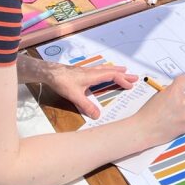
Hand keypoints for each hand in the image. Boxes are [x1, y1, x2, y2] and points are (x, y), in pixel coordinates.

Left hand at [20, 58, 137, 118]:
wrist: (50, 73)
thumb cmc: (62, 82)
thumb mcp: (75, 96)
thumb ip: (86, 106)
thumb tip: (98, 116)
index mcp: (93, 76)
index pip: (111, 76)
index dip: (122, 80)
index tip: (130, 86)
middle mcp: (92, 71)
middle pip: (111, 71)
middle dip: (123, 75)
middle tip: (135, 77)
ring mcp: (87, 70)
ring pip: (105, 69)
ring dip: (116, 70)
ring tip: (124, 71)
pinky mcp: (82, 71)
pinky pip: (99, 69)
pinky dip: (107, 70)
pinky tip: (104, 71)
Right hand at [133, 74, 184, 147]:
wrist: (144, 130)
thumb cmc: (147, 114)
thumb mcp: (156, 96)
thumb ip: (168, 91)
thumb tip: (175, 90)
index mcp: (174, 92)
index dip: (182, 83)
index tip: (180, 85)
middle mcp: (182, 102)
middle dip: (182, 100)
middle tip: (173, 105)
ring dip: (183, 111)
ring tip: (170, 116)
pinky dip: (182, 121)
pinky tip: (172, 123)